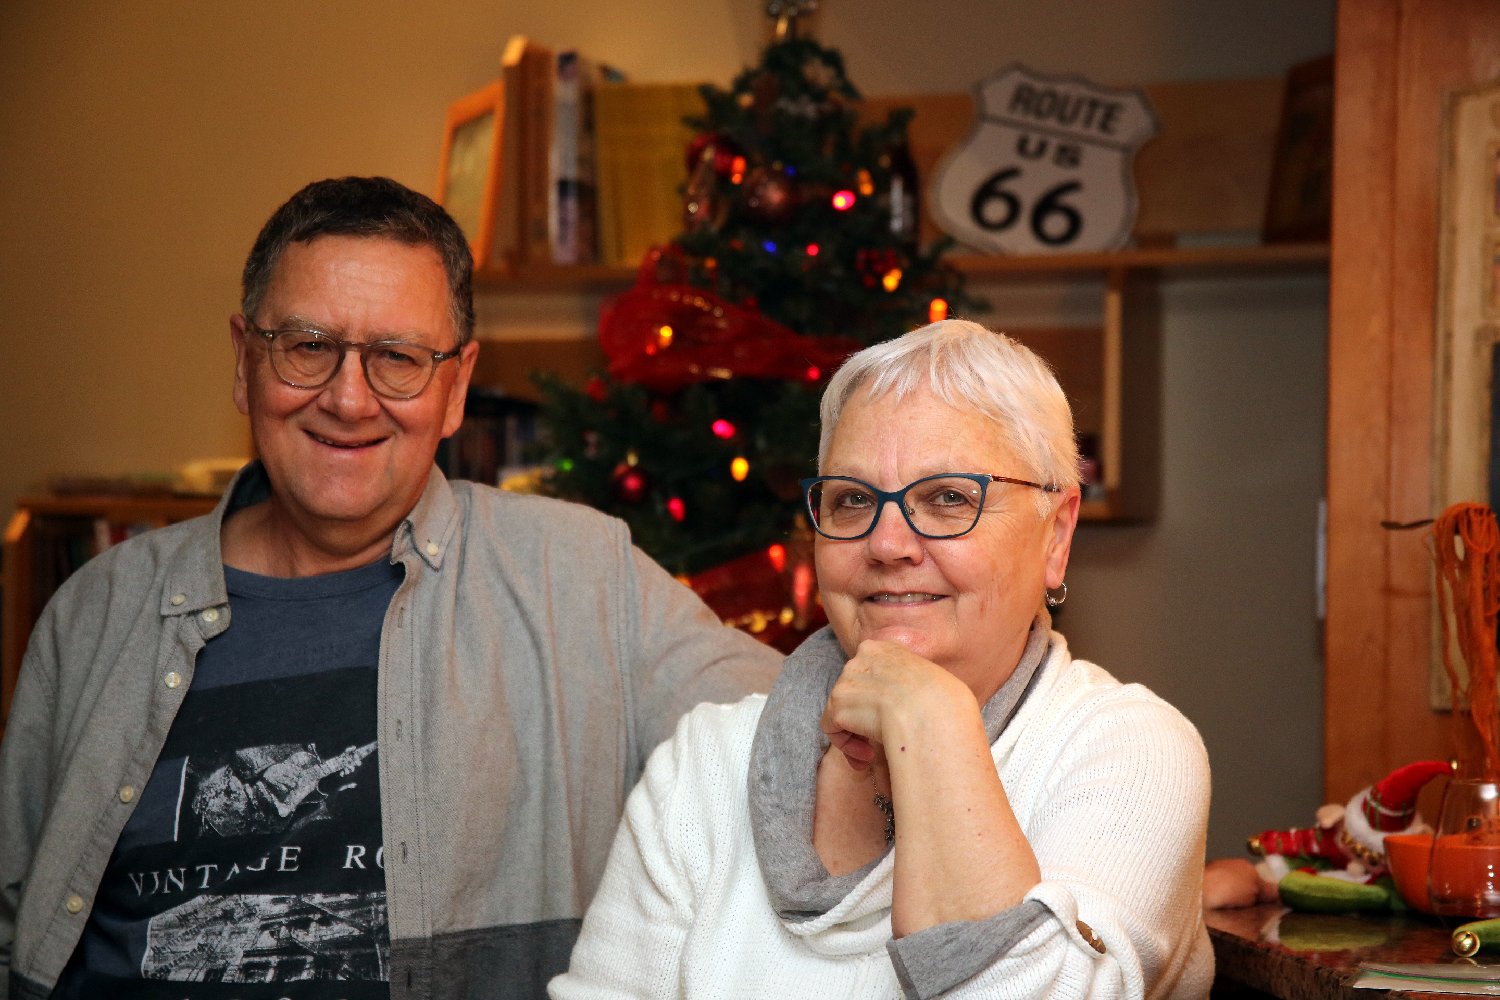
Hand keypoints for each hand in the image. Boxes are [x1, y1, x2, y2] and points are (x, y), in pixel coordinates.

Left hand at [818, 639, 970, 769]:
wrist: (932, 711)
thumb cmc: (943, 702)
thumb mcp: (931, 679)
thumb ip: (910, 682)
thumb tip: (907, 701)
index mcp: (885, 647)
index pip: (871, 673)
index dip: (877, 700)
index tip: (891, 718)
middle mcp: (860, 658)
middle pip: (855, 692)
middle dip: (864, 718)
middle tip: (878, 741)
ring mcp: (847, 680)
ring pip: (842, 711)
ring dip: (856, 735)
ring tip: (873, 756)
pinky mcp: (838, 704)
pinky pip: (832, 728)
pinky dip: (845, 745)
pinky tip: (867, 757)